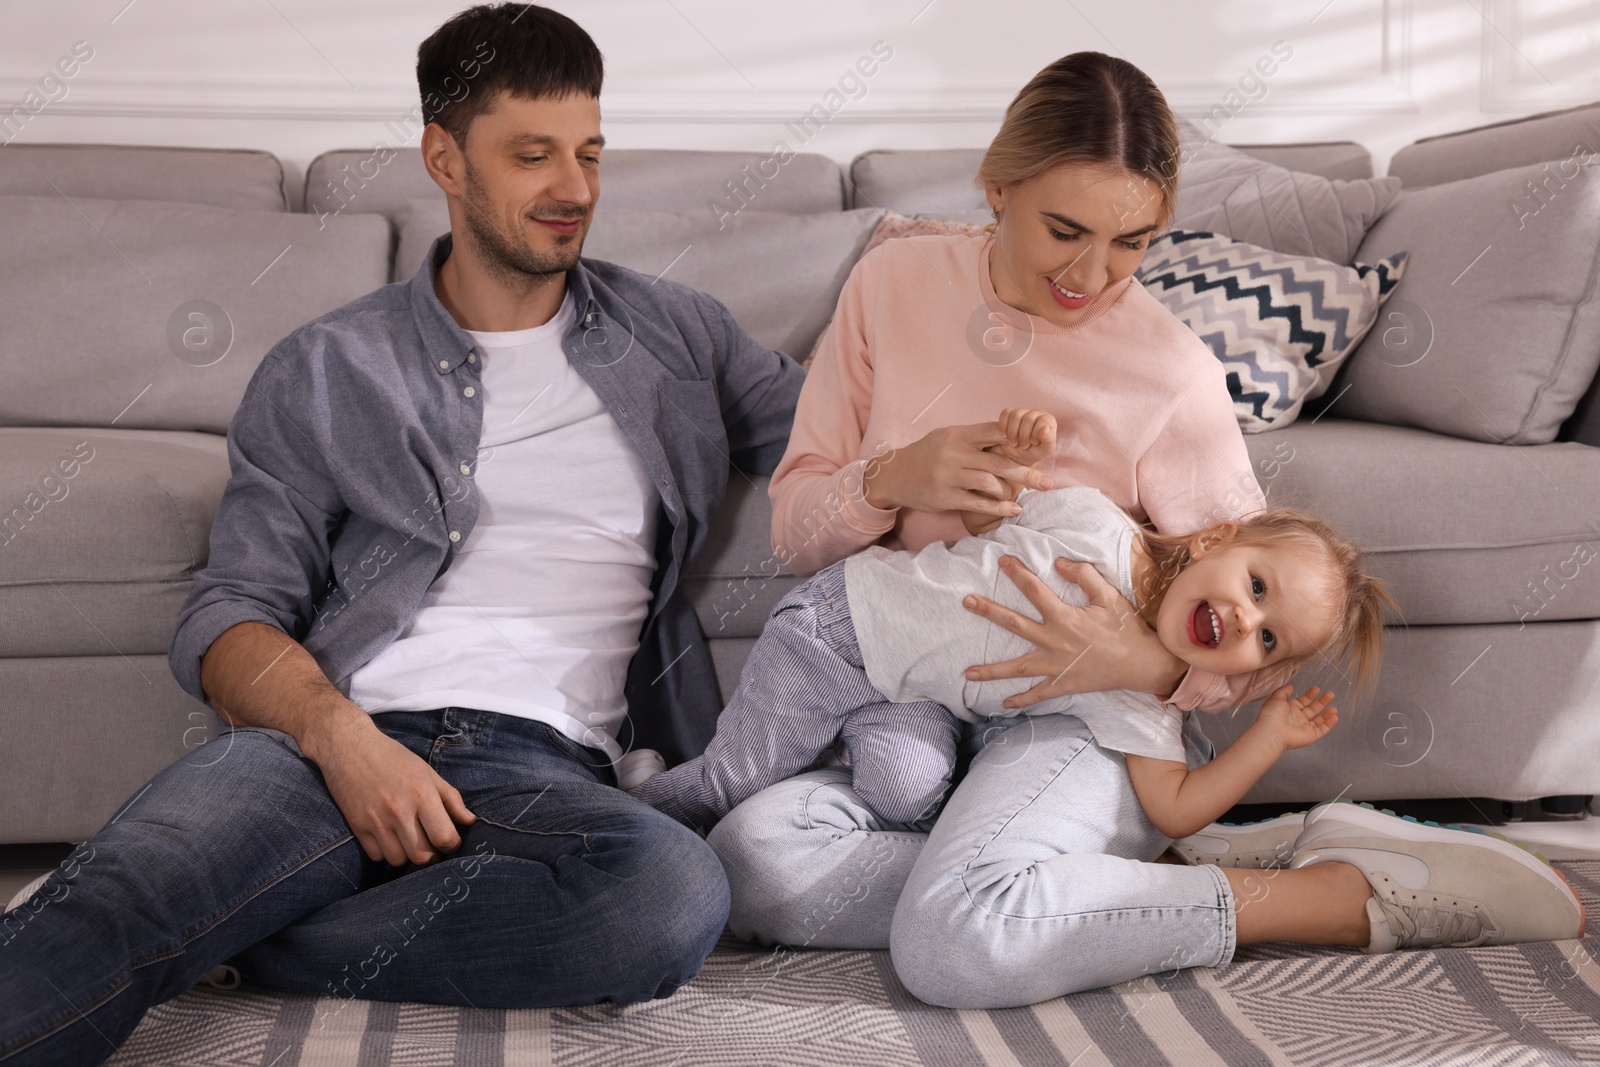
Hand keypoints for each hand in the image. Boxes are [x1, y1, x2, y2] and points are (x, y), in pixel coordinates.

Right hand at [313, 714, 476, 865]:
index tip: (451, 842)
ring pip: (399, 860)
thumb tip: (470, 822)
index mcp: (422, 794)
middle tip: (432, 846)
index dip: (452, 845)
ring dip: (408, 855)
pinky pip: (377, 856)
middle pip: (422, 856)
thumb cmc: (394, 759)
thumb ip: (451, 799)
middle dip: (432, 855)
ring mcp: (376, 820)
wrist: (350, 748)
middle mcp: (399, 810)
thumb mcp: (428, 773)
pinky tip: (389, 837)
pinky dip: (385, 852)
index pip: (444, 837)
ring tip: (410, 841)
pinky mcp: (357, 827)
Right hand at [863, 421, 1051, 517]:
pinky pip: (978, 504)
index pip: (994, 432)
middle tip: (1048, 483)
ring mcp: (948, 476)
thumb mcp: (948, 437)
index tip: (1038, 446)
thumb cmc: (928, 454)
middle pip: (998, 462)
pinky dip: (999, 509)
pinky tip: (1013, 510)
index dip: (1018, 439)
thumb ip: (975, 437)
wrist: (895, 474)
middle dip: (1026, 473)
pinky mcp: (945, 497)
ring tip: (1019, 496)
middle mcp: (953, 453)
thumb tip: (1011, 436)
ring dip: (1010, 492)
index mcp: (958, 435)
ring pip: (989, 484)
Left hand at [963, 557, 1186, 706]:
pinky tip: (1003, 703)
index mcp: (1064, 617)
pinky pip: (1038, 694)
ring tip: (967, 673)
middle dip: (989, 612)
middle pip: (1014, 624)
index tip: (1002, 561)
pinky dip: (1021, 700)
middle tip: (967, 602)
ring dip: (991, 671)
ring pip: (1017, 668)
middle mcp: (1054, 641)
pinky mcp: (1063, 684)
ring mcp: (1056, 665)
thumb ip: (1084, 575)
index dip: (1017, 573)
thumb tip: (1059, 562)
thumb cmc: (1126, 628)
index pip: (1034, 590)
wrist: (1142, 663)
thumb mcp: (1109, 595)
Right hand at [991, 407, 1056, 466]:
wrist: (1019, 454)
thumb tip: (1045, 429)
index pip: (1044, 420)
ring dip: (1012, 433)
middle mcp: (1037, 413)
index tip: (1034, 443)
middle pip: (1028, 419)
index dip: (1037, 434)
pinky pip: (1005, 413)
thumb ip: (1048, 441)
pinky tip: (1005, 435)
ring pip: (1016, 415)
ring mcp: (1023, 411)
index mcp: (1048, 420)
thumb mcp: (1044, 450)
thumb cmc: (1034, 451)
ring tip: (1014, 443)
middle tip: (1023, 446)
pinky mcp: (1010, 412)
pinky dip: (1003, 427)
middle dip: (1024, 436)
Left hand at [1254, 684, 1337, 751]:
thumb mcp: (1276, 698)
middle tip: (1330, 693)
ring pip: (1319, 720)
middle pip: (1313, 709)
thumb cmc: (1272, 714)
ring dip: (1327, 713)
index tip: (1317, 688)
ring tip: (1334, 707)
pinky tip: (1335, 716)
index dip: (1310, 695)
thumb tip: (1290, 685)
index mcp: (1290, 709)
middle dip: (1322, 701)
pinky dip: (1329, 724)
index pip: (1303, 701)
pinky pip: (1322, 730)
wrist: (1272, 731)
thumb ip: (1284, 691)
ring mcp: (1305, 728)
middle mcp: (1298, 719)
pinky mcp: (1310, 736)